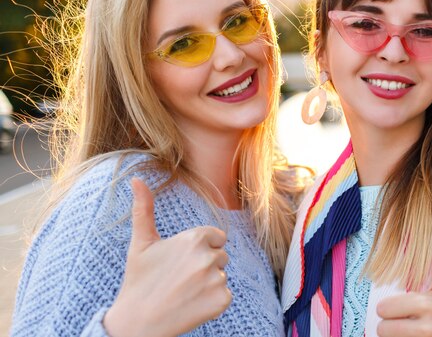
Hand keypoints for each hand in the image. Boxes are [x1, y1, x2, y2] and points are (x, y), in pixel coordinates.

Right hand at [103, 178, 231, 336]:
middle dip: (204, 265)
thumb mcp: (141, 242)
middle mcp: (208, 257)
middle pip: (221, 256)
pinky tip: (191, 305)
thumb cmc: (139, 280)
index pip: (216, 237)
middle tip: (179, 279)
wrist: (137, 324)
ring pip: (222, 275)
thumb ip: (144, 208)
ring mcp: (217, 279)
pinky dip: (212, 301)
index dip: (200, 249)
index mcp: (194, 238)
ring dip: (208, 283)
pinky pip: (225, 295)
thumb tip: (136, 179)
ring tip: (183, 292)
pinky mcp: (222, 301)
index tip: (181, 261)